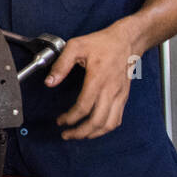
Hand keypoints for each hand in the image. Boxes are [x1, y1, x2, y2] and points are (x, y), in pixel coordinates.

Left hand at [47, 23, 139, 139]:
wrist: (126, 41)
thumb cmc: (102, 43)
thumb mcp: (76, 46)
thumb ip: (61, 65)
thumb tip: (49, 82)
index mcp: (97, 79)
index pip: (84, 107)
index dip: (70, 118)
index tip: (60, 121)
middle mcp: (111, 90)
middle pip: (97, 121)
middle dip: (80, 132)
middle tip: (67, 135)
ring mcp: (119, 95)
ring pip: (109, 124)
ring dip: (94, 134)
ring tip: (80, 135)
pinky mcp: (124, 96)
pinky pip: (117, 119)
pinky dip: (106, 128)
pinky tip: (96, 129)